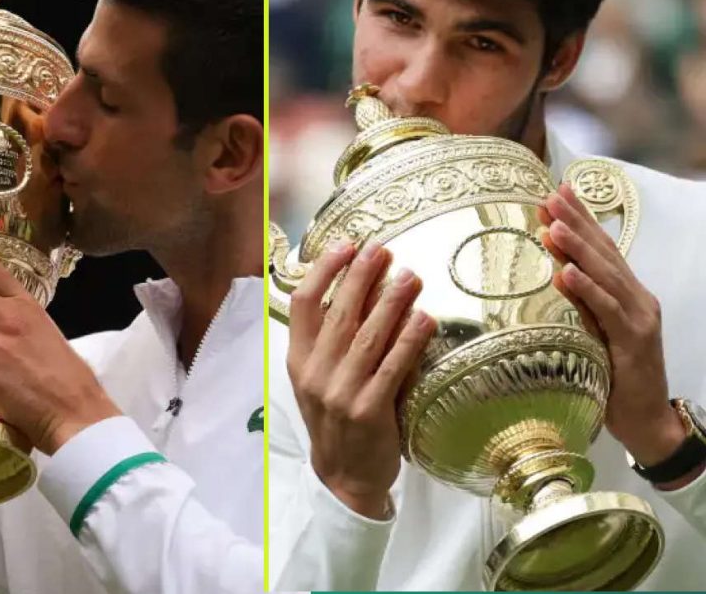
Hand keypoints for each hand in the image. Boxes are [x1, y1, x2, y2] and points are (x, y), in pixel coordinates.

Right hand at [286, 242, 435, 518]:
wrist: (343, 477)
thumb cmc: (335, 421)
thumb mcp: (318, 378)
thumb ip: (330, 340)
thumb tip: (361, 290)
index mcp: (298, 360)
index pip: (303, 304)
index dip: (324, 271)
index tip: (346, 246)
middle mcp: (315, 372)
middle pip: (339, 313)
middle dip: (362, 276)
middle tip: (383, 249)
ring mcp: (340, 392)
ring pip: (368, 336)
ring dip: (391, 301)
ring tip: (411, 275)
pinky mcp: (369, 410)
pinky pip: (392, 368)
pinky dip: (409, 341)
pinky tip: (424, 319)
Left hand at [543, 183, 686, 467]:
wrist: (649, 420)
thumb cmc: (615, 376)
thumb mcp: (592, 333)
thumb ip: (580, 305)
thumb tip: (553, 274)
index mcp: (626, 294)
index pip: (601, 249)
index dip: (580, 219)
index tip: (555, 192)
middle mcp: (636, 298)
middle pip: (604, 253)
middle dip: (576, 222)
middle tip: (550, 196)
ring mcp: (638, 318)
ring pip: (606, 276)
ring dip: (578, 248)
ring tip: (553, 224)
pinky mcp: (634, 342)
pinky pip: (606, 312)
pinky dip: (587, 291)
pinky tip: (567, 273)